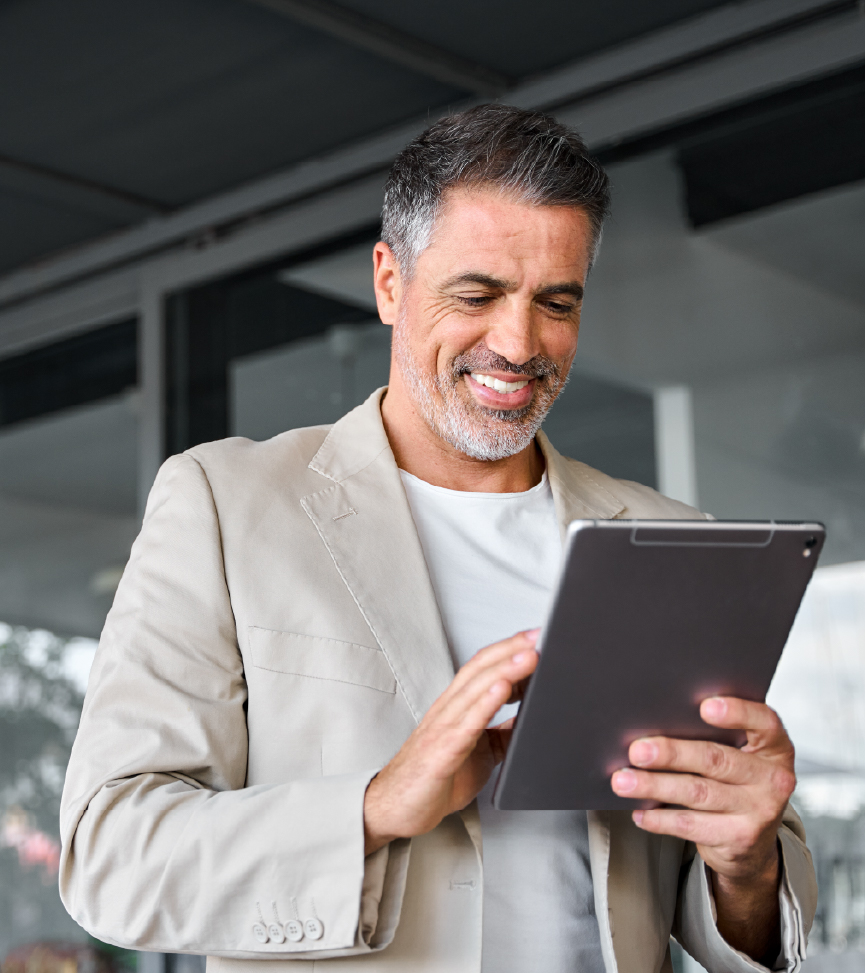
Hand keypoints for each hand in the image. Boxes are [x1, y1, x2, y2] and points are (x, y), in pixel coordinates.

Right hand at [363, 629, 538, 854]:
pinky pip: (465, 724)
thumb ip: (502, 733)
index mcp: (457, 707)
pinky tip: (503, 690)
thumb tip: (529, 719)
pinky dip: (485, 704)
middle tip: (539, 636)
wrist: (399, 808)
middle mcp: (448, 710)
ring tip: (529, 656)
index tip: (536, 637)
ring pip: (474, 689)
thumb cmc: (435, 778)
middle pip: (480, 669)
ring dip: (504, 670)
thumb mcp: (480, 752)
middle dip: (511, 649)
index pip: (483, 667)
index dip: (509, 649)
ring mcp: (443, 728)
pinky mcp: (442, 752)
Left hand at [610, 697, 794, 961]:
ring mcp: (759, 811)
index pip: (764, 721)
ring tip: (623, 780)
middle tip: (637, 750)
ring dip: (655, 785)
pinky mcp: (740, 839)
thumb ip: (712, 733)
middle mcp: (772, 778)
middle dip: (671, 754)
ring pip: (697, 793)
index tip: (704, 706)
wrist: (752, 840)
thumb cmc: (735, 778)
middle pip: (716, 759)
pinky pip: (691, 826)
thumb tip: (656, 719)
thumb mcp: (738, 752)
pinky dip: (660, 818)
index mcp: (774, 745)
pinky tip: (639, 811)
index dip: (737, 712)